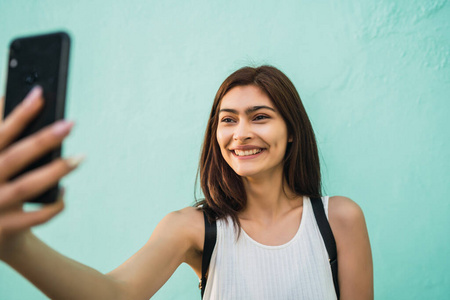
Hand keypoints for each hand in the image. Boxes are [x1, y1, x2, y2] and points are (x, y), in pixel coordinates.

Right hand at [0, 87, 82, 253]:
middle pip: (15, 157)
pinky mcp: (4, 229)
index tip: (40, 94)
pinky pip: (35, 217)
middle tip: (70, 124)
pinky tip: (65, 192)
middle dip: (43, 140)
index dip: (19, 113)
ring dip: (56, 171)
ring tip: (80, 157)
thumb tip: (8, 100)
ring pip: (26, 187)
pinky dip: (53, 205)